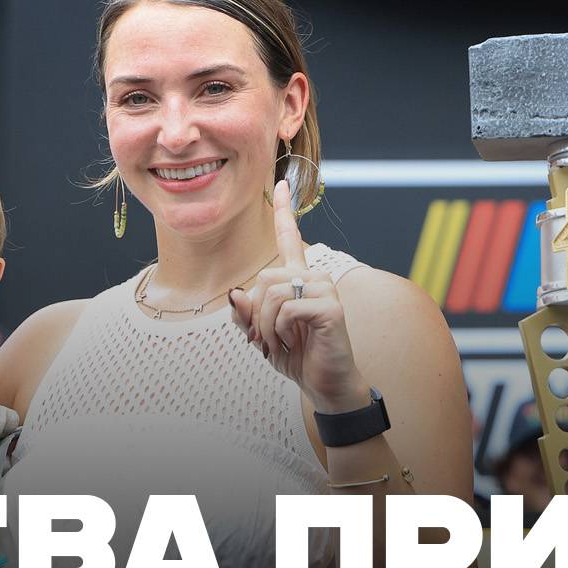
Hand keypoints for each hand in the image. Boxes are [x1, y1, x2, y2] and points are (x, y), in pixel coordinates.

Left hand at [229, 179, 370, 413]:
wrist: (325, 384)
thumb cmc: (295, 357)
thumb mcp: (260, 336)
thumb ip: (245, 315)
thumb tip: (236, 293)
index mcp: (297, 279)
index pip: (289, 239)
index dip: (284, 211)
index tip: (282, 183)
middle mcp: (313, 277)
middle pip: (263, 278)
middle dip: (254, 315)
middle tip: (264, 340)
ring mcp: (324, 289)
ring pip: (271, 294)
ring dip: (265, 327)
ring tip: (278, 344)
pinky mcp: (330, 307)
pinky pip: (286, 310)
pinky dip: (279, 332)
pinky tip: (292, 343)